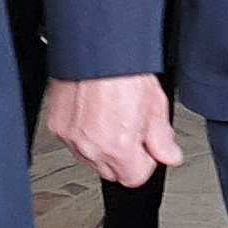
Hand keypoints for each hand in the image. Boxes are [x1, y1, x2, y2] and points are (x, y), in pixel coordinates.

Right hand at [45, 74, 182, 187]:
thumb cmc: (125, 71)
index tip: (146, 147)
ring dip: (102, 146)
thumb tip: (170, 156)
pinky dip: (84, 133)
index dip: (144, 162)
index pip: (134, 178)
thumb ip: (163, 139)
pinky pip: (73, 141)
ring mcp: (71, 138)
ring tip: (111, 117)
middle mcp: (92, 148)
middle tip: (129, 128)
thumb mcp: (156, 105)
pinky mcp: (57, 126)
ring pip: (90, 158)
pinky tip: (94, 112)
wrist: (97, 49)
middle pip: (112, 171)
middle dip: (123, 156)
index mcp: (119, 147)